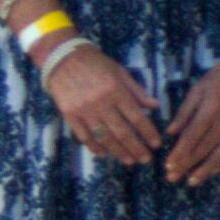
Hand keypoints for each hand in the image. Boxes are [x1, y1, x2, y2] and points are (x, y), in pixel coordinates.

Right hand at [39, 37, 164, 166]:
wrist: (63, 58)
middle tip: (146, 159)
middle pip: (122, 132)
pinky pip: (84, 136)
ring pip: (104, 137)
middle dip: (136, 148)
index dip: (148, 133)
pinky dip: (95, 147)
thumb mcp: (120, 72)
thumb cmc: (96, 63)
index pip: (136, 117)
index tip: (156, 144)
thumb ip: (137, 91)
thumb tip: (155, 106)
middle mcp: (101, 103)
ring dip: (118, 152)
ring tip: (129, 161)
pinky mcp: (69, 115)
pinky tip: (104, 154)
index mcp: (116, 91)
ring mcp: (84, 110)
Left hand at [157, 43, 219, 184]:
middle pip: (203, 149)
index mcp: (210, 110)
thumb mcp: (197, 90)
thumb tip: (169, 134)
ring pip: (219, 155)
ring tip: (191, 182)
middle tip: (172, 178)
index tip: (168, 166)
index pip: (191, 138)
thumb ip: (184, 113)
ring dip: (204, 171)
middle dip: (186, 165)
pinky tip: (211, 172)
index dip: (179, 153)